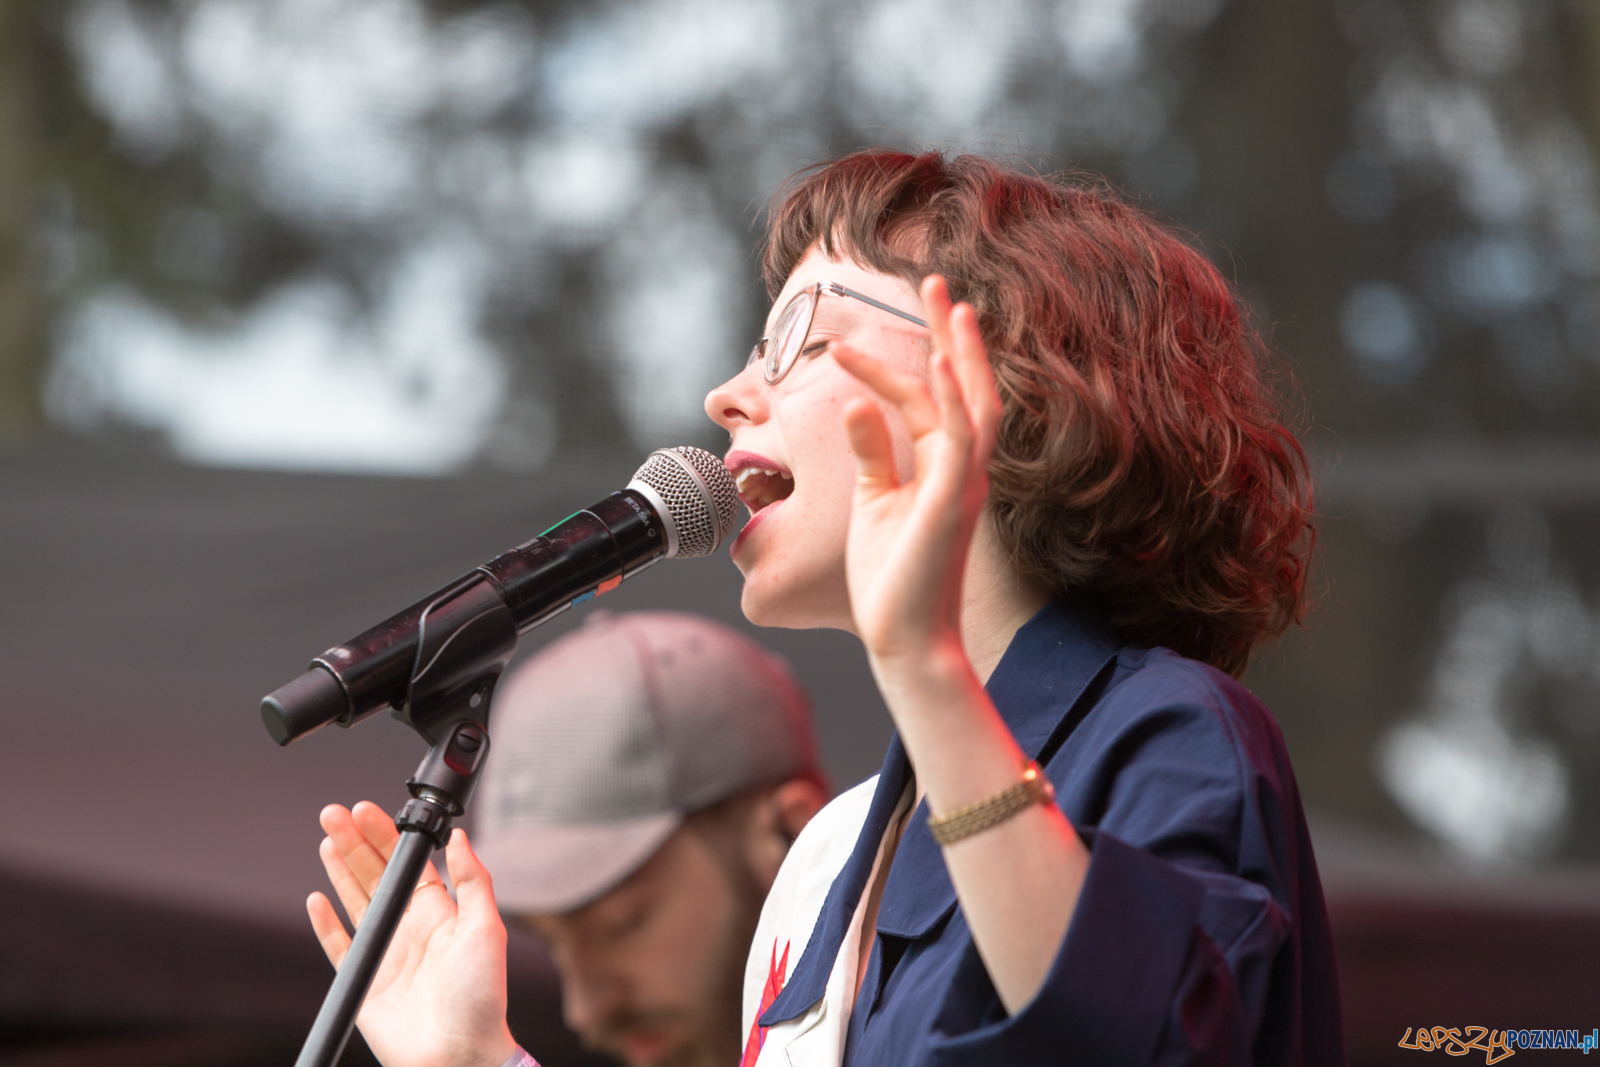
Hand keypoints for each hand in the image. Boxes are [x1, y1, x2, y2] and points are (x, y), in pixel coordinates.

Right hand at [308, 802, 517, 1066]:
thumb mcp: (487, 929)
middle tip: (333, 814)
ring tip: (325, 839)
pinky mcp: (365, 981)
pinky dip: (325, 924)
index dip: (384, 835)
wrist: (459, 1053)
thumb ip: (473, 880)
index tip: (366, 810)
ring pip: (355, 902)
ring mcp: (385, 953)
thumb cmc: (482, 996)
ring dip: (339, 870)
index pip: (405, 864)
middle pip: (374, 875)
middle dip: (354, 842)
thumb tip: (459, 836)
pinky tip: (316, 899)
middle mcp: (409, 927)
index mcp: (439, 912)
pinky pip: (339, 947)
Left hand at [831, 275, 1002, 665]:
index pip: (931, 401)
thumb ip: (872, 454)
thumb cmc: (891, 579)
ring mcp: (963, 485)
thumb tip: (855, 407)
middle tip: (935, 281)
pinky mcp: (952, 503)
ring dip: (960, 352)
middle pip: (967, 387)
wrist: (906, 639)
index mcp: (944, 469)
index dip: (904, 361)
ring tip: (948, 302)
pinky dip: (949, 401)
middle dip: (953, 333)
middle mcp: (962, 470)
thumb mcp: (875, 502)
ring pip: (973, 403)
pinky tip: (935, 363)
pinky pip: (960, 441)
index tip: (861, 337)